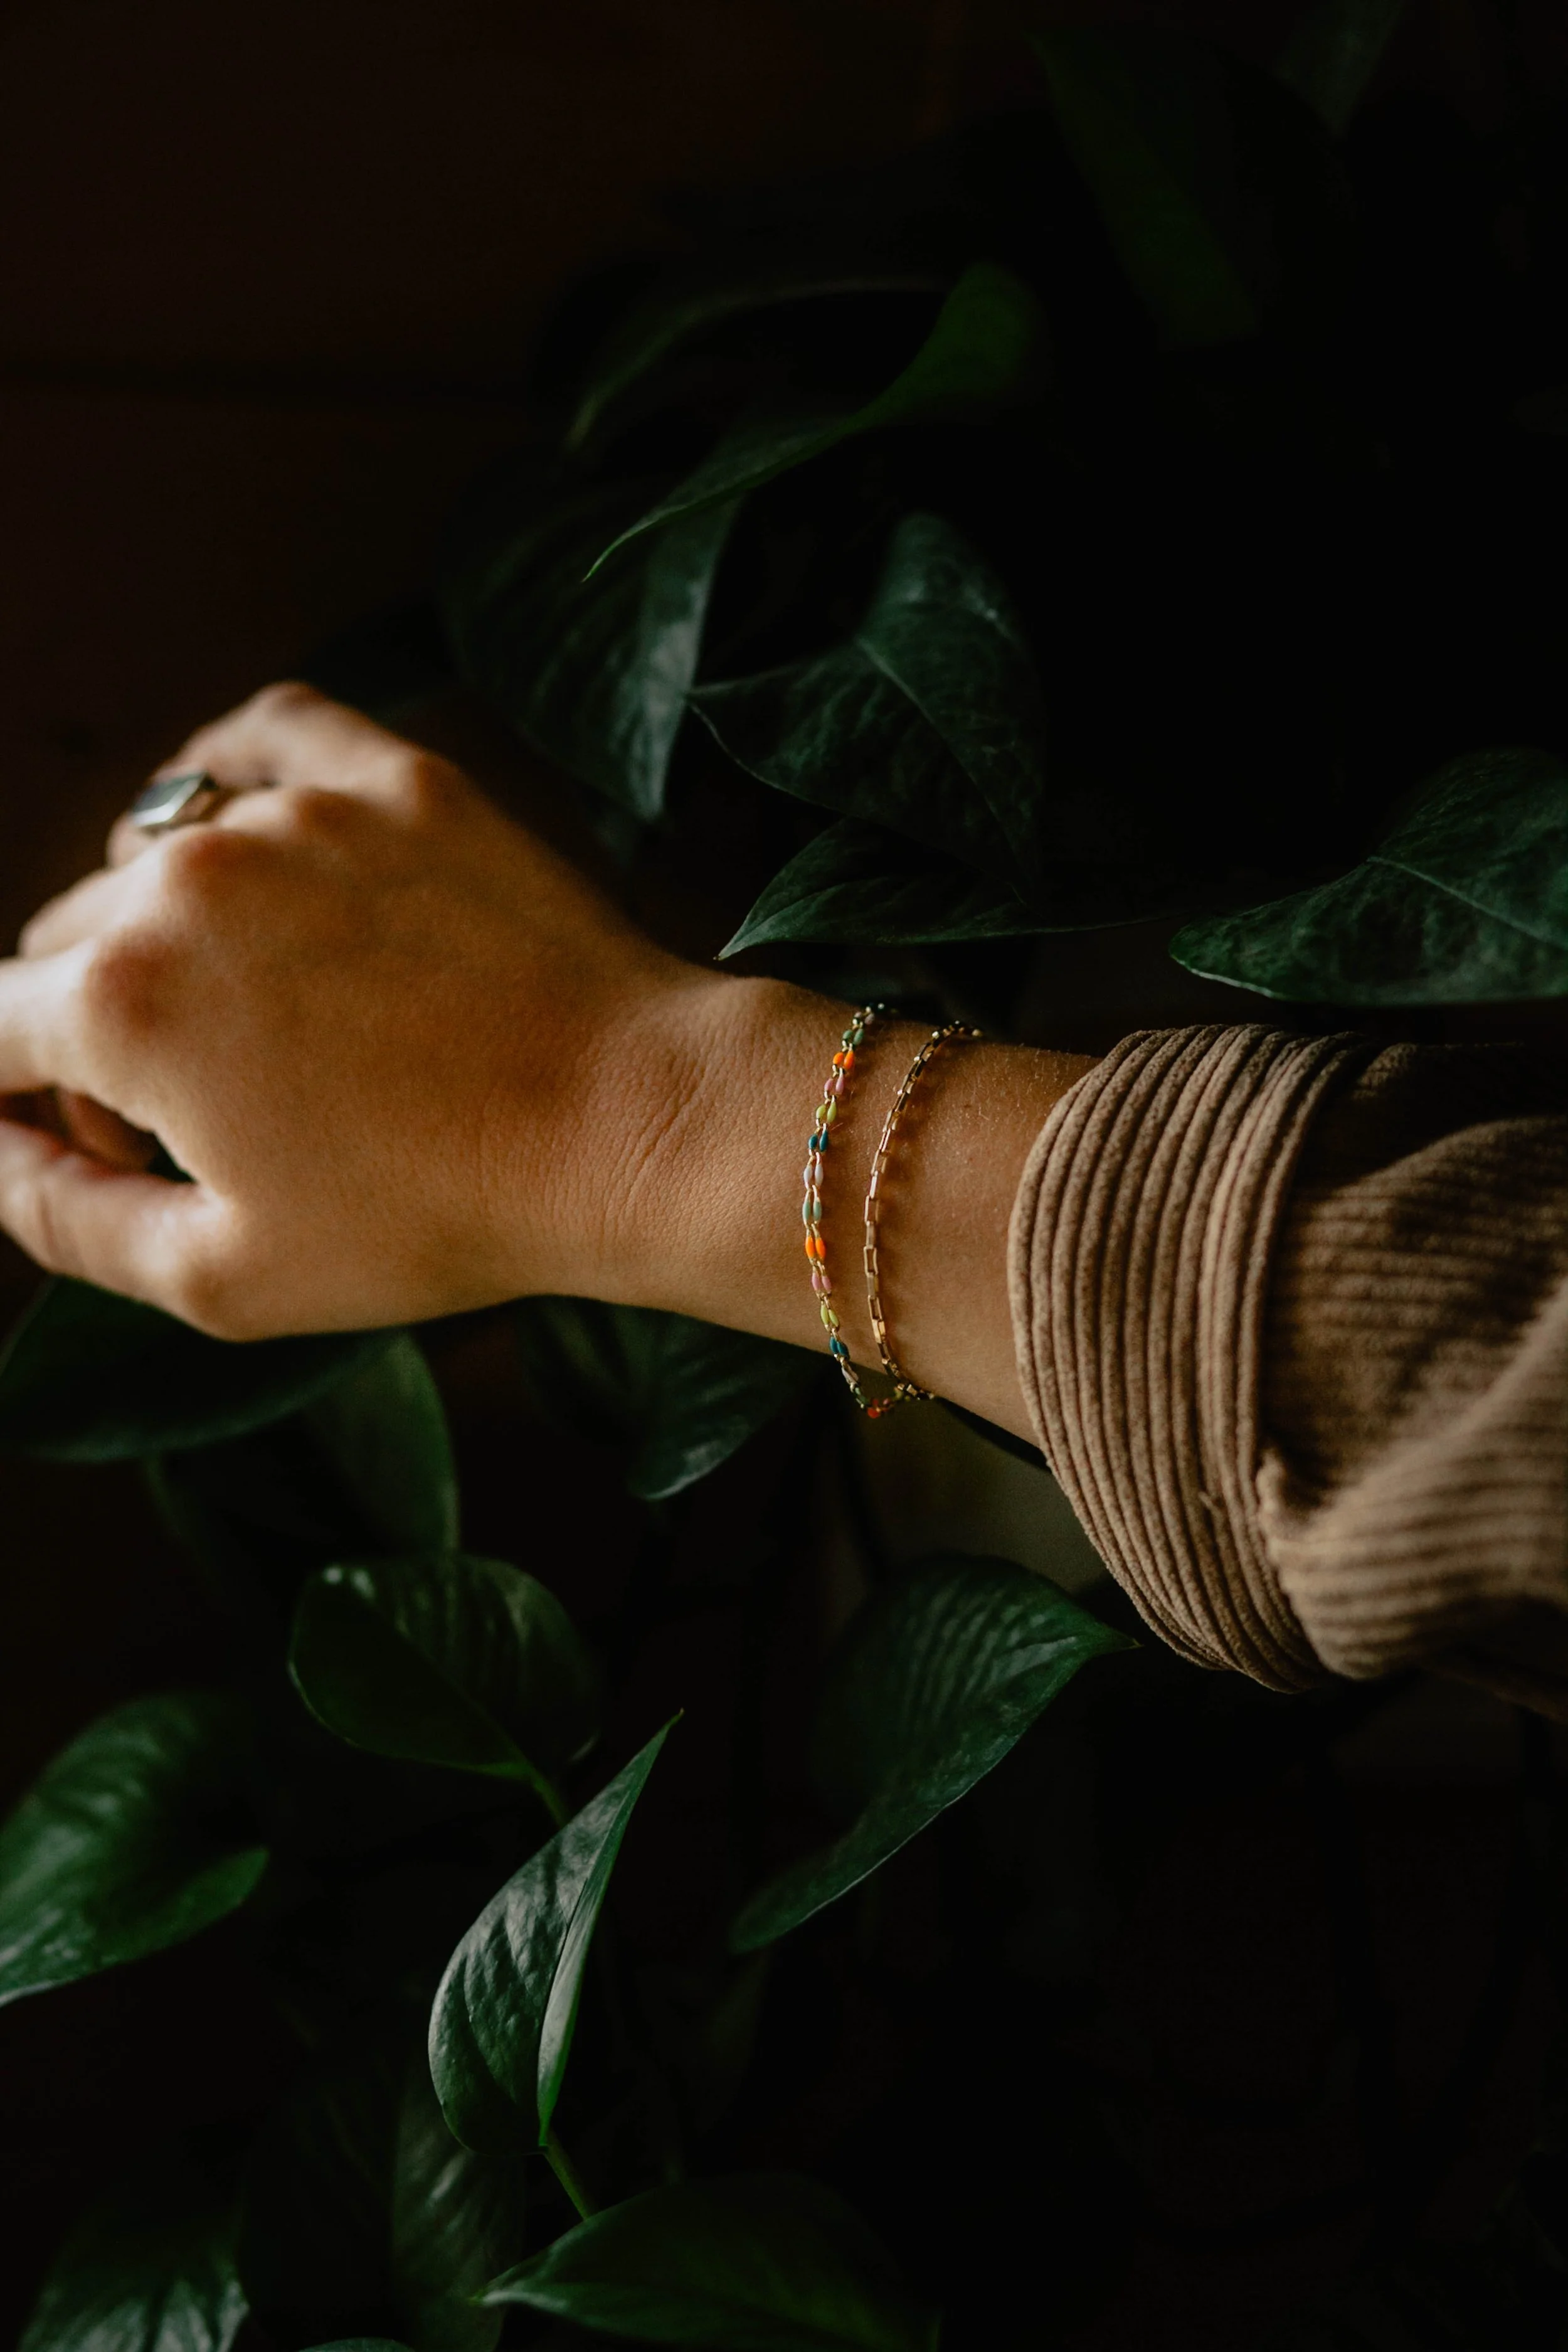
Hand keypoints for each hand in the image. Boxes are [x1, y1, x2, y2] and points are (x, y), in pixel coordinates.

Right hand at [0, 681, 1091, 1436]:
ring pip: (161, 852)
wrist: (628, 1128)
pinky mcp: (395, 780)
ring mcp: (295, 815)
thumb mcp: (219, 1276)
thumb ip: (61, 1218)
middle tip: (207, 1115)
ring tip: (257, 1011)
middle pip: (74, 943)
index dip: (33, 1098)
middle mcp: (184, 880)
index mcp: (119, 1002)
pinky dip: (233, 778)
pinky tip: (248, 830)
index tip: (98, 1134)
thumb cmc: (433, 1217)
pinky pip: (265, 739)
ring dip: (173, 925)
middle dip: (106, 1030)